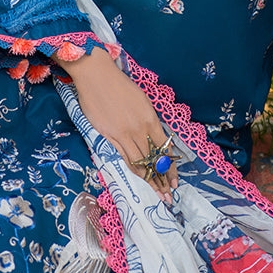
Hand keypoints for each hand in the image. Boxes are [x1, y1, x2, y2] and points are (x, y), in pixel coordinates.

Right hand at [56, 47, 177, 202]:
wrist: (97, 76)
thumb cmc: (119, 85)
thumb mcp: (142, 101)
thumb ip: (149, 121)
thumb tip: (154, 138)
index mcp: (150, 119)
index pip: (165, 150)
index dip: (170, 168)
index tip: (175, 181)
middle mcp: (139, 129)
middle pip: (153, 160)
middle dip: (162, 180)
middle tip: (168, 196)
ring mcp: (123, 134)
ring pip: (139, 163)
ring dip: (149, 180)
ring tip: (157, 193)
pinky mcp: (108, 136)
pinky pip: (124, 156)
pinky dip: (134, 169)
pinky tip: (139, 177)